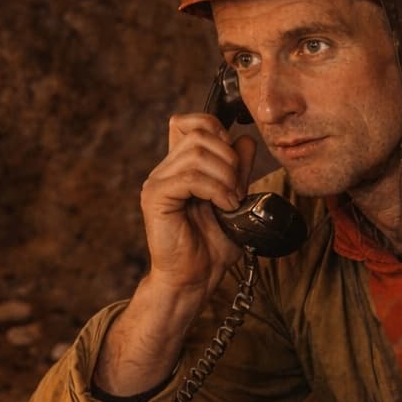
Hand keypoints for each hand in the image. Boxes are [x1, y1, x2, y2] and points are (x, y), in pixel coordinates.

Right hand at [90, 112, 256, 397]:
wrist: (194, 279)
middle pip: (199, 133)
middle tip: (237, 188)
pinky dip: (215, 188)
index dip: (216, 130)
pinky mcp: (156, 198)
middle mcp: (164, 170)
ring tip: (231, 200)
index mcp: (179, 167)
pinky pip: (189, 177)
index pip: (189, 122)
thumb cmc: (211, 245)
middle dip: (229, 157)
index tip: (234, 162)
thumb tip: (245, 139)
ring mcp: (157, 183)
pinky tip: (224, 205)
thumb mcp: (234, 198)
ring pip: (196, 153)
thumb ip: (238, 169)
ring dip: (225, 175)